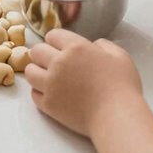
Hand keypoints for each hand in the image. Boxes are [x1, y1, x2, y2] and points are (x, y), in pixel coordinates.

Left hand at [25, 29, 142, 136]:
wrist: (117, 117)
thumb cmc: (122, 87)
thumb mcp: (120, 56)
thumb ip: (104, 45)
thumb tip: (93, 45)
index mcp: (76, 48)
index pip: (52, 35)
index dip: (57, 40)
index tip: (61, 47)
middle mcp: (59, 63)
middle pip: (37, 51)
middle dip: (44, 54)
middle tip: (53, 62)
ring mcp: (51, 84)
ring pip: (29, 71)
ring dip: (37, 72)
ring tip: (48, 77)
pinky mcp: (48, 104)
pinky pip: (33, 94)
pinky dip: (40, 92)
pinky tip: (51, 93)